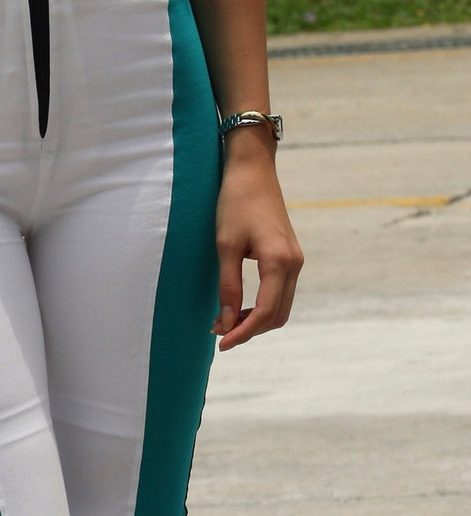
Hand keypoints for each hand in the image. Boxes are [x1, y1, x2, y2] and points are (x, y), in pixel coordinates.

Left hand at [213, 136, 303, 349]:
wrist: (252, 173)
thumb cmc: (235, 204)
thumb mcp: (225, 246)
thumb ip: (228, 286)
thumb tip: (225, 321)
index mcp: (280, 262)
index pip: (265, 312)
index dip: (243, 333)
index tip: (221, 343)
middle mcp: (294, 265)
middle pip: (278, 315)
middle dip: (250, 330)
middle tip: (219, 334)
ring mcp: (295, 261)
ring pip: (281, 306)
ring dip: (256, 320)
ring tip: (225, 322)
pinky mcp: (290, 257)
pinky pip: (280, 292)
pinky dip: (262, 306)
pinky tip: (238, 306)